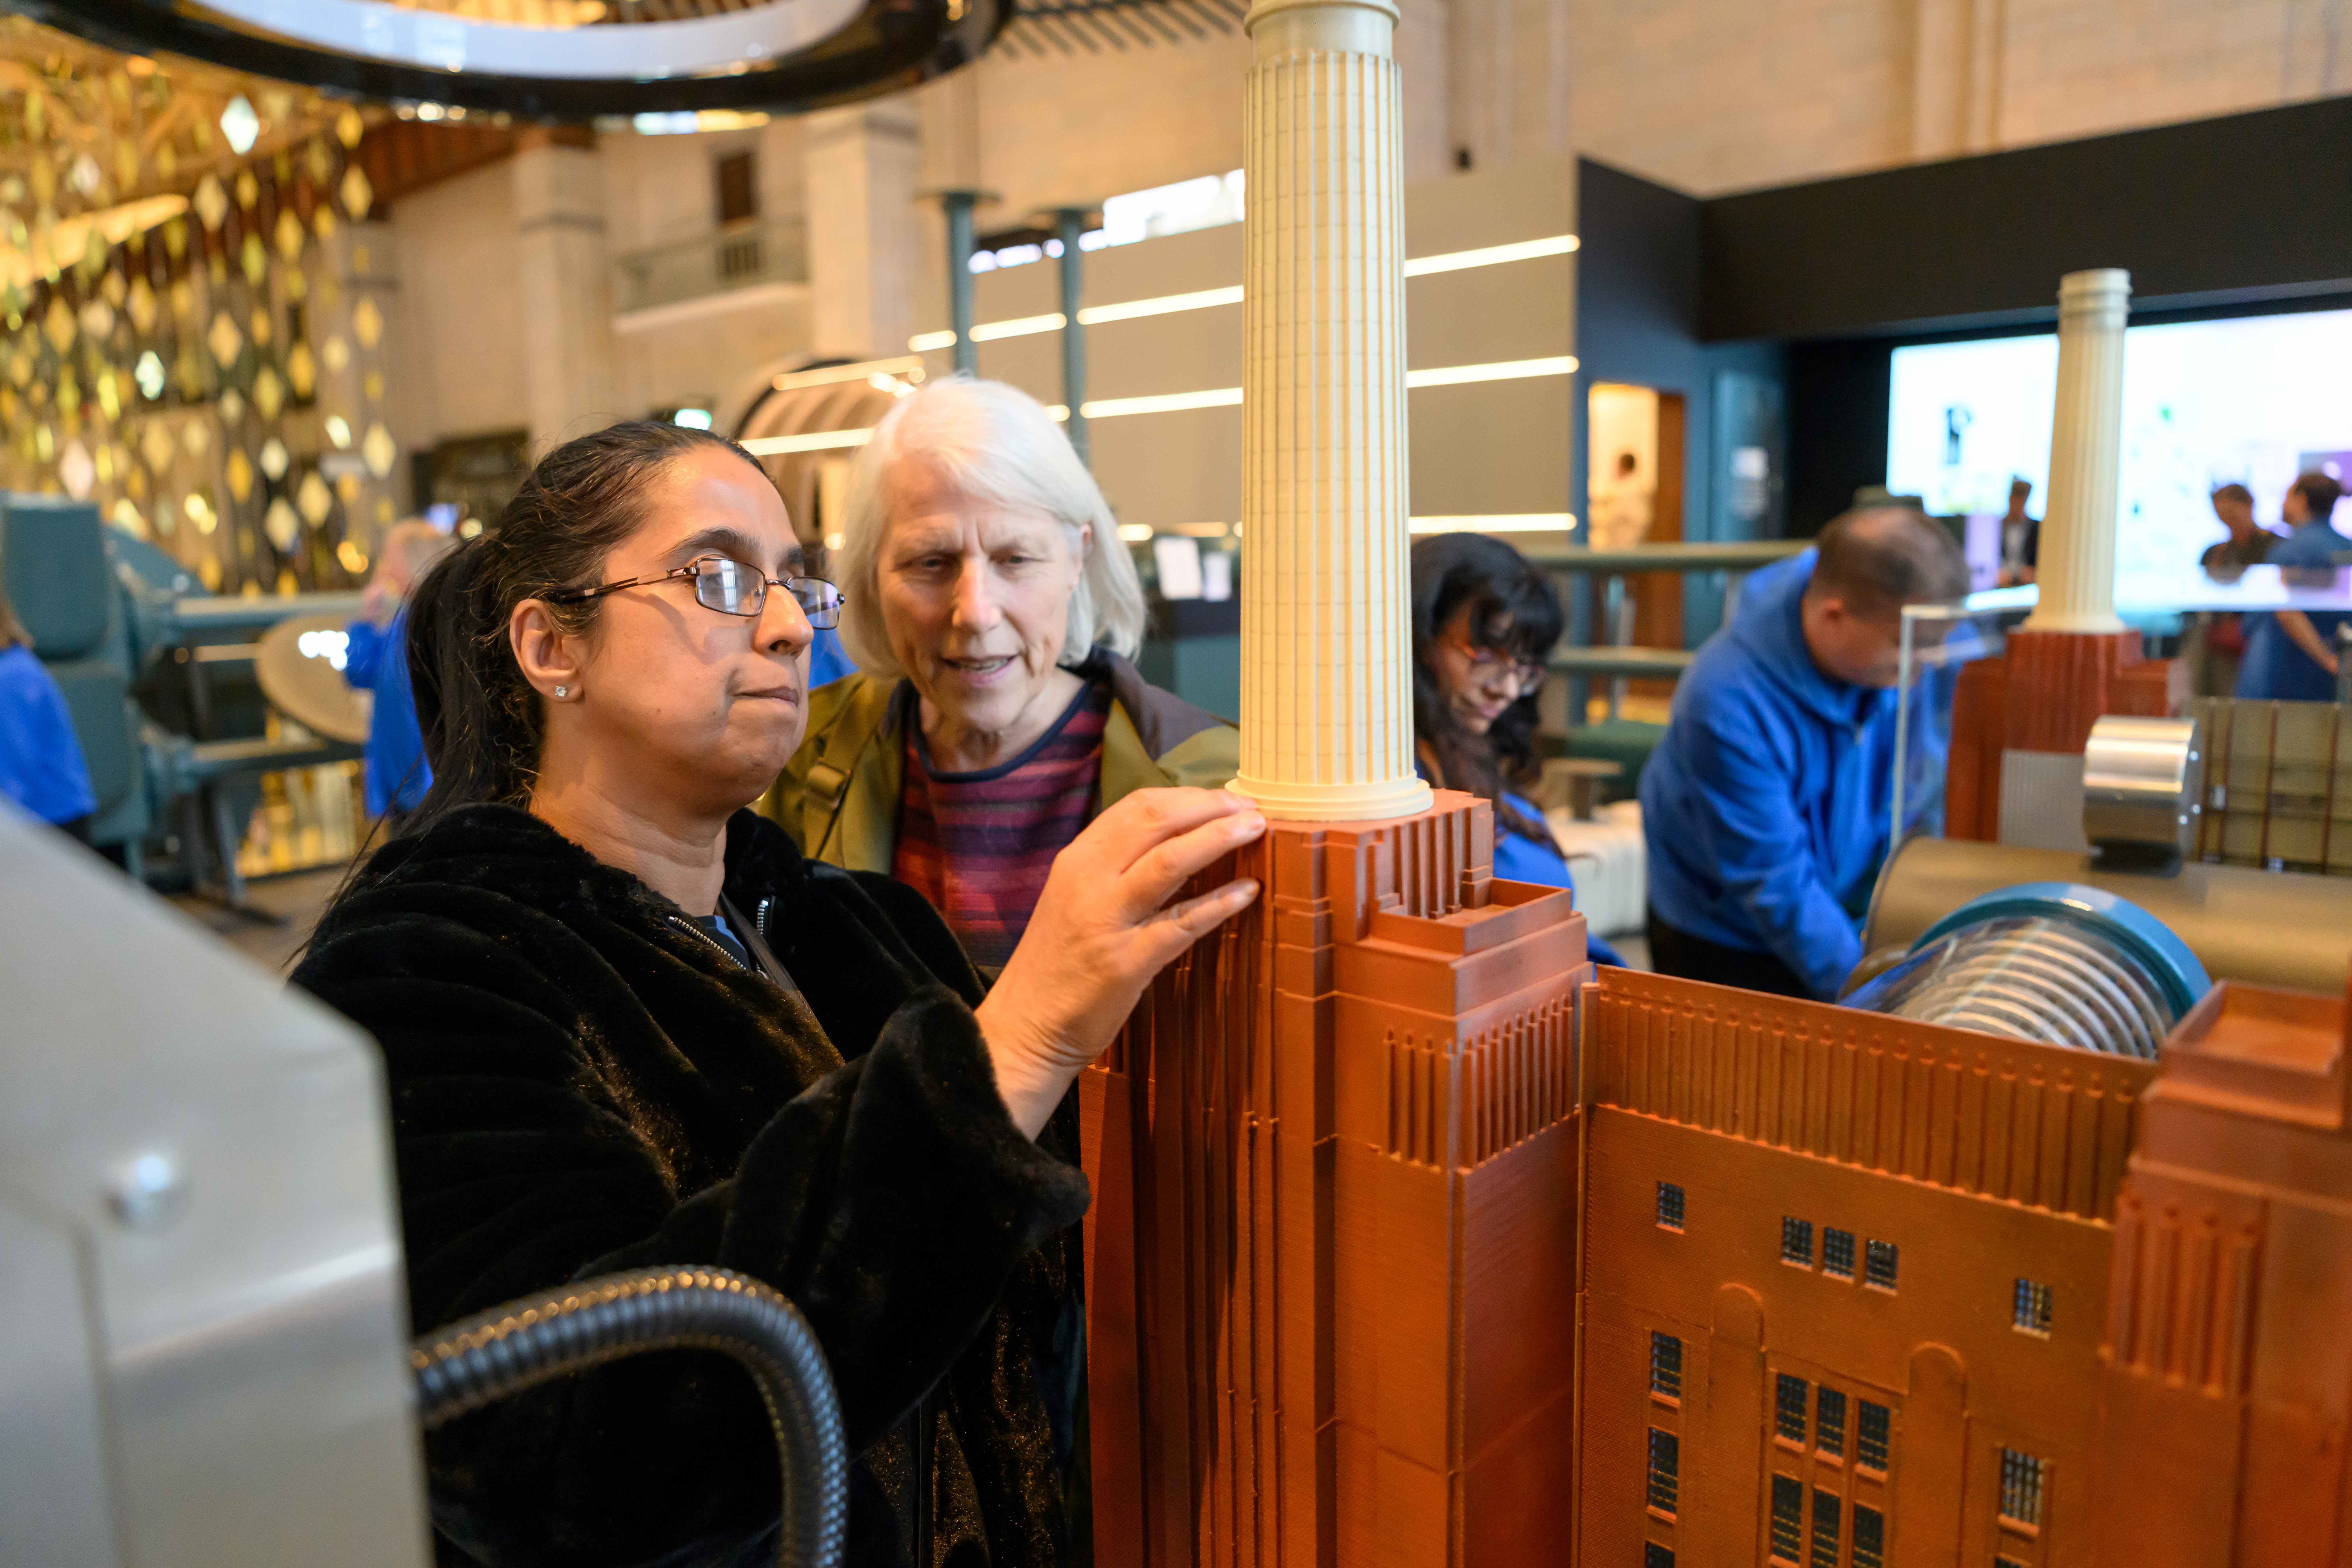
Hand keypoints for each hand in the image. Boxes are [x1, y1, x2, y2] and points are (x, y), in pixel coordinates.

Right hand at [975, 788, 1264, 1137]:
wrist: (1024, 1027)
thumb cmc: (1057, 963)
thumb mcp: (1075, 898)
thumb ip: (1114, 868)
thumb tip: (1173, 841)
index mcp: (1077, 859)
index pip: (1137, 805)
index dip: (1188, 796)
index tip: (1224, 797)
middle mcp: (1088, 879)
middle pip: (1155, 820)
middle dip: (1209, 807)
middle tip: (1250, 810)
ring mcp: (1106, 920)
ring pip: (1169, 861)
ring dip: (1217, 839)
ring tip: (1256, 831)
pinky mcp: (1126, 962)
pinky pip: (1181, 923)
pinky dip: (1219, 903)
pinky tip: (1247, 891)